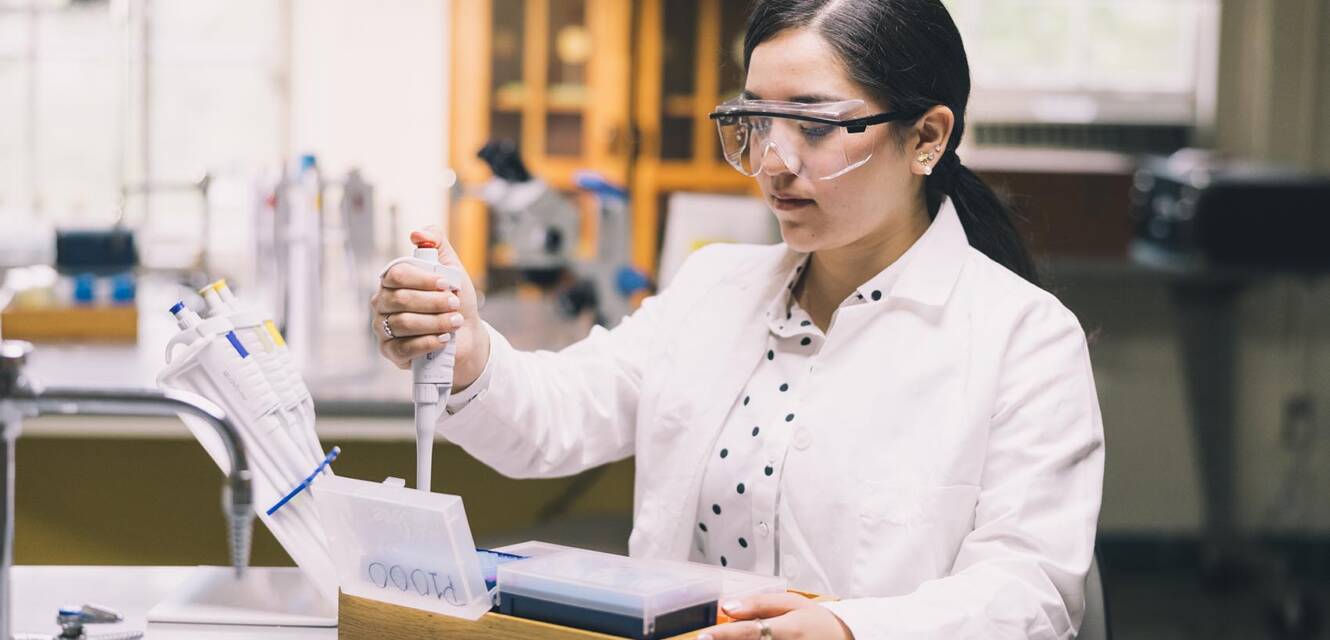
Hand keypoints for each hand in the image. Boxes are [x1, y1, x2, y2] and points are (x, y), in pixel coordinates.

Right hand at [370, 226, 489, 388]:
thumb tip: (416, 234)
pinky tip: (443, 339)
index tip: (445, 283)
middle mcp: (382, 303)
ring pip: (403, 323)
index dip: (422, 278)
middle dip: (433, 302)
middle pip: (401, 299)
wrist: (466, 334)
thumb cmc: (455, 299)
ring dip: (435, 322)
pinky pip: (403, 347)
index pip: (397, 274)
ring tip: (455, 321)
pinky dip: (427, 342)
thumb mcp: (451, 268)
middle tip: (454, 304)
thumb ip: (436, 244)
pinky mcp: (391, 352)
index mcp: (392, 281)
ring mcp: (383, 328)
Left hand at [698, 593, 852, 639]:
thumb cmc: (815, 621)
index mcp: (789, 629)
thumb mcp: (791, 604)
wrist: (844, 639)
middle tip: (709, 638)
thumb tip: (726, 606)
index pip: (750, 632)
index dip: (724, 635)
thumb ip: (758, 604)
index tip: (703, 636)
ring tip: (730, 638)